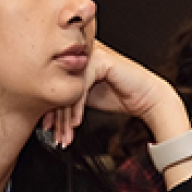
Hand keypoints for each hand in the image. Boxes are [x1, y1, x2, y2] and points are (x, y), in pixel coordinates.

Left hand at [42, 41, 188, 147]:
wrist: (147, 98)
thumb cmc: (119, 96)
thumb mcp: (86, 98)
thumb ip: (67, 97)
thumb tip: (44, 110)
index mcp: (77, 60)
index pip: (55, 85)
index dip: (49, 109)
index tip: (47, 128)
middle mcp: (82, 54)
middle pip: (59, 86)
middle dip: (57, 117)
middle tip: (57, 136)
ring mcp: (92, 55)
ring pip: (68, 88)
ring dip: (66, 117)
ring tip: (66, 135)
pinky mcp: (102, 60)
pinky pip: (81, 87)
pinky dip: (77, 108)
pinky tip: (77, 123)